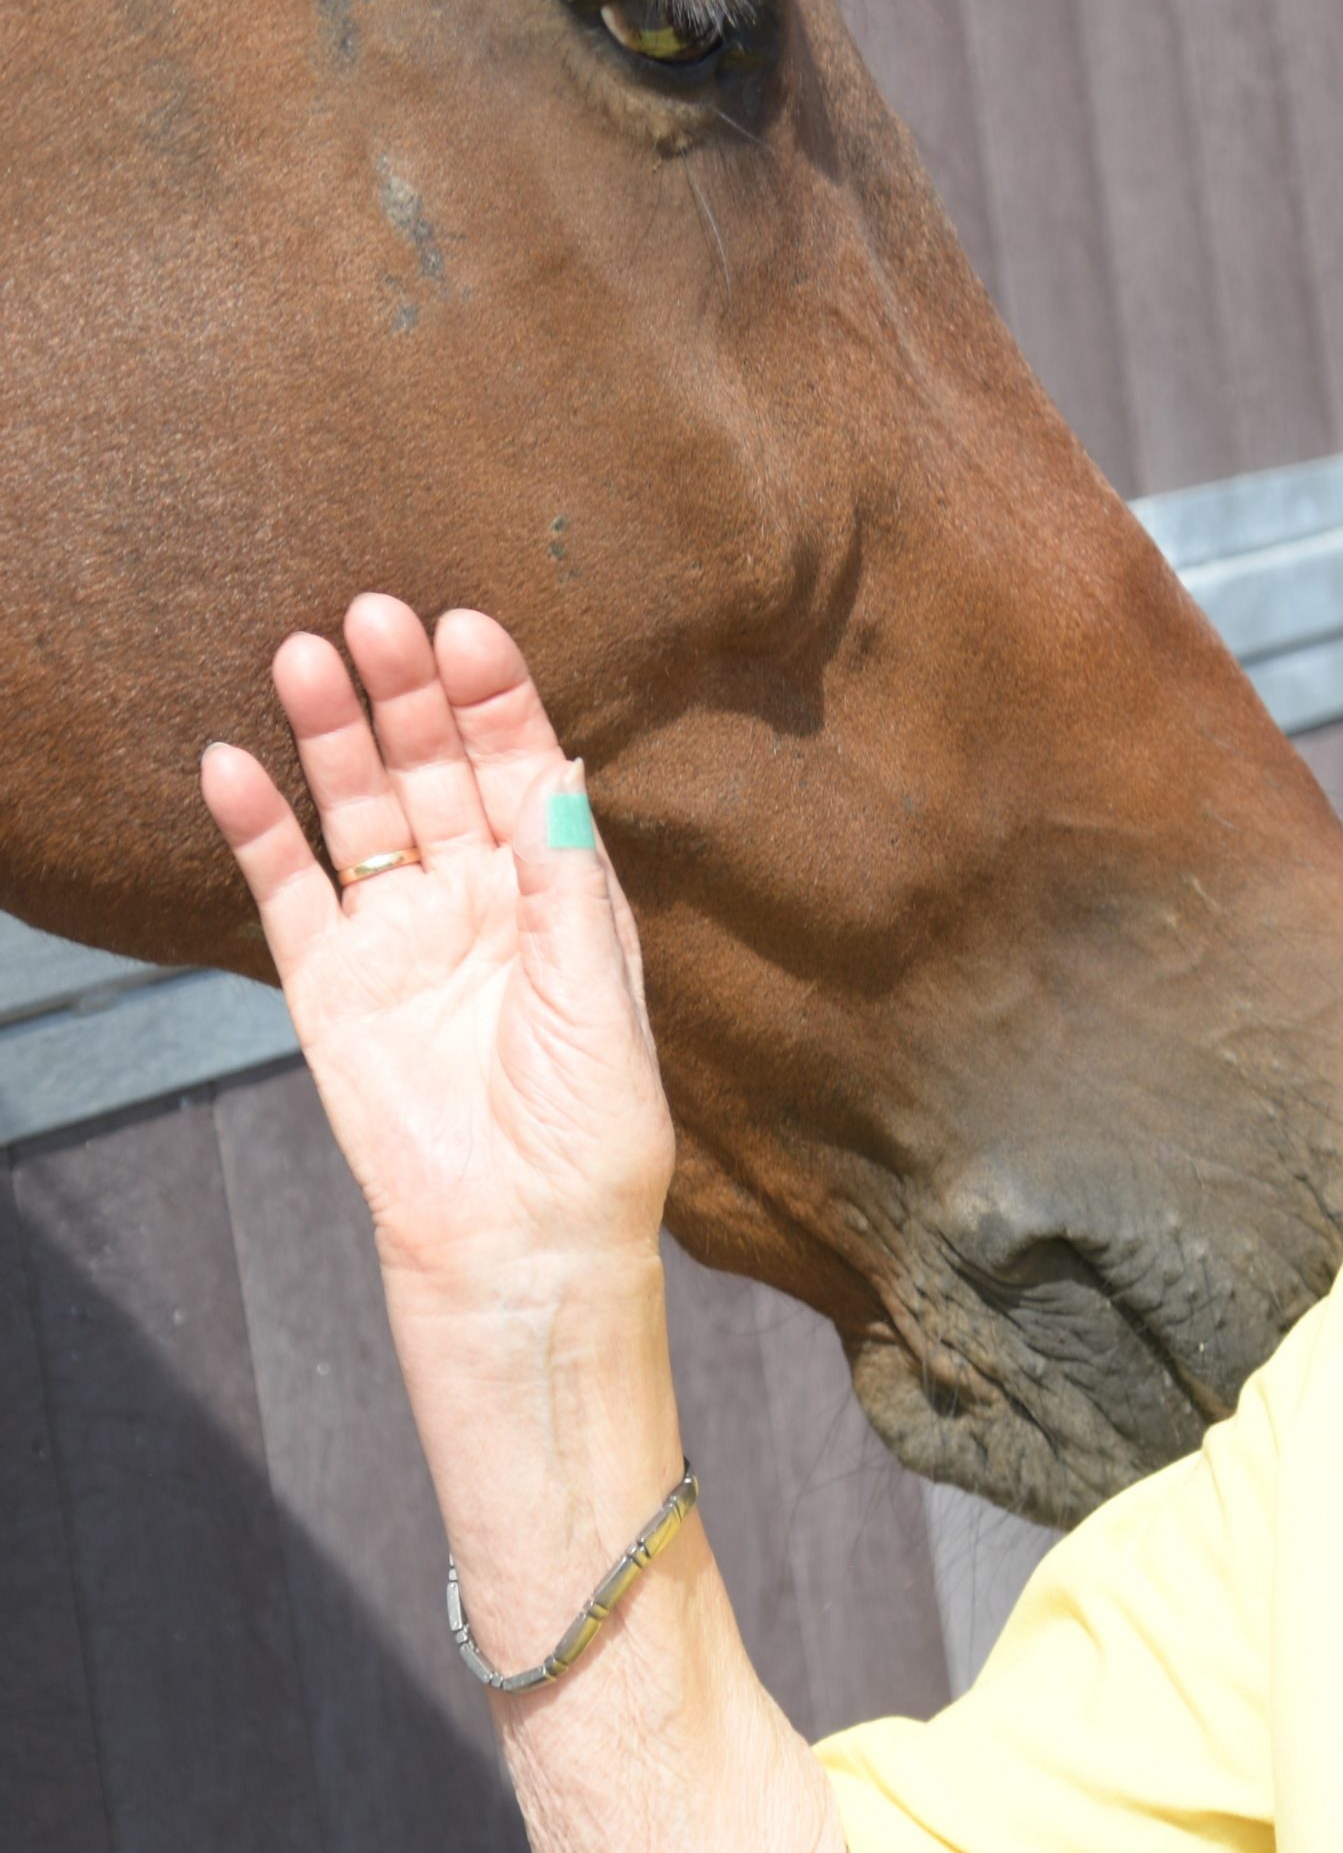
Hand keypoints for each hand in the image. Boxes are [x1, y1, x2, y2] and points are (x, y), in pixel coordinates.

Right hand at [201, 596, 674, 1317]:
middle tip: (376, 613)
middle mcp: (480, 898)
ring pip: (359, 810)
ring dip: (332, 734)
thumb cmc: (594, 1128)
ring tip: (304, 653)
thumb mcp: (598, 992)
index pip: (525, 769)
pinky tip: (233, 761)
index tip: (470, 630)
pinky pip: (286, 890)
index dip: (498, 700)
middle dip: (409, 693)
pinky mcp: (331, 986)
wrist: (522, 1238)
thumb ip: (570, 883)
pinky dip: (259, 828)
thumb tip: (561, 768)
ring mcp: (401, 936)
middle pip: (436, 769)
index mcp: (560, 892)